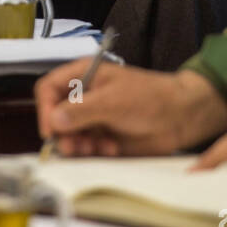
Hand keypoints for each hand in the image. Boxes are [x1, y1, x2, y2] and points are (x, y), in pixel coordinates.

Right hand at [34, 60, 226, 156]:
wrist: (181, 116)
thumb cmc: (152, 97)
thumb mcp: (114, 101)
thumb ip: (82, 110)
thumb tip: (54, 120)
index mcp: (84, 75)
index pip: (48, 89)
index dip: (45, 109)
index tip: (51, 130)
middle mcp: (84, 96)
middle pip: (54, 116)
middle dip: (64, 133)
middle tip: (76, 146)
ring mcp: (93, 117)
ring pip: (68, 135)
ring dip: (79, 145)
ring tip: (98, 147)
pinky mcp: (102, 136)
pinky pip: (84, 148)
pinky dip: (93, 151)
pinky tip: (111, 148)